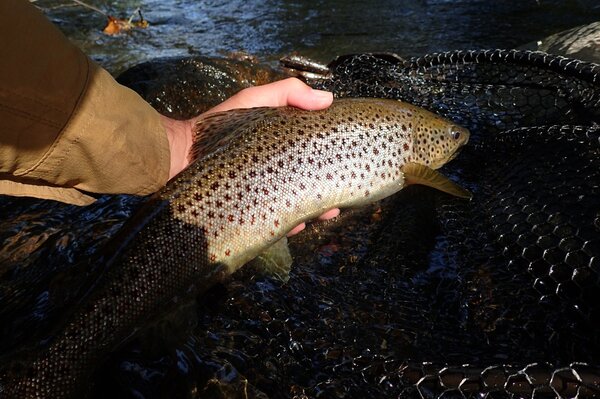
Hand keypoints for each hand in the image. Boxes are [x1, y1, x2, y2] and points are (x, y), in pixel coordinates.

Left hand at [160, 78, 338, 235]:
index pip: (313, 156)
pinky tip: (298, 224)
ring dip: (314, 211)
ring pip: (296, 205)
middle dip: (327, 192)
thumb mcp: (255, 100)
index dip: (332, 159)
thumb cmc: (220, 124)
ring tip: (326, 212)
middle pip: (309, 184)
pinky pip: (275, 221)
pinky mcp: (252, 212)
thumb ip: (288, 93)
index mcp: (283, 149)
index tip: (348, 161)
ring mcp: (265, 193)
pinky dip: (289, 224)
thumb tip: (328, 99)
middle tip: (340, 198)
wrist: (181, 155)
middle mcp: (277, 172)